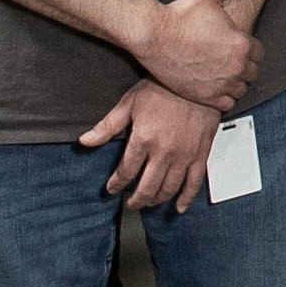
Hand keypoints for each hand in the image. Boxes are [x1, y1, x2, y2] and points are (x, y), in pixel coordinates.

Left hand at [76, 77, 218, 210]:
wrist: (197, 79)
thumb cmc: (163, 87)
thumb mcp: (129, 104)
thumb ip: (107, 126)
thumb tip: (84, 141)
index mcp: (143, 140)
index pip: (125, 172)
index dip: (116, 184)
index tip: (111, 189)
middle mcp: (164, 152)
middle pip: (147, 187)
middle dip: (135, 199)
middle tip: (130, 202)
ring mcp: (184, 156)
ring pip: (168, 189)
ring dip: (156, 200)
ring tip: (148, 202)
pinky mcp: (200, 154)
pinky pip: (194, 183)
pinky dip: (186, 198)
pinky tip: (179, 206)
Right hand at [137, 0, 264, 109]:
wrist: (152, 35)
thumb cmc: (180, 13)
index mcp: (241, 44)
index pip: (259, 53)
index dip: (248, 48)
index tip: (234, 44)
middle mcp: (235, 67)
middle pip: (252, 72)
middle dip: (242, 64)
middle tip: (225, 57)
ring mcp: (220, 84)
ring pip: (241, 89)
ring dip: (234, 81)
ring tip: (219, 71)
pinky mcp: (205, 97)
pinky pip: (227, 104)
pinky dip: (223, 97)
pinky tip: (212, 84)